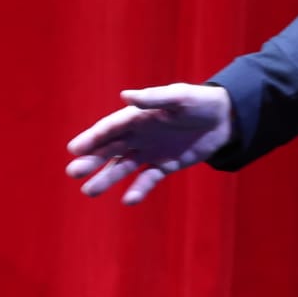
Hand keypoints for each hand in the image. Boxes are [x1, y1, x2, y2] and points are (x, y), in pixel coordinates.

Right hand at [65, 84, 232, 204]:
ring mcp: (150, 151)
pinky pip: (148, 179)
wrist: (224, 118)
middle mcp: (138, 135)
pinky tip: (129, 200)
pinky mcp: (165, 165)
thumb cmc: (199, 101)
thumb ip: (153, 98)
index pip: (109, 128)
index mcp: (137, 116)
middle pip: (109, 149)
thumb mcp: (179, 97)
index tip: (74, 149)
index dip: (91, 138)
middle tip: (73, 172)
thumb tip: (125, 96)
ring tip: (89, 192)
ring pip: (122, 167)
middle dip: (91, 160)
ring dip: (106, 178)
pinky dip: (139, 189)